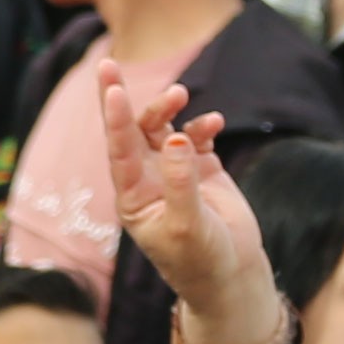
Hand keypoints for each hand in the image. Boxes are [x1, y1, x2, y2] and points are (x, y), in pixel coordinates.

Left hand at [107, 76, 290, 343]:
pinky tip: (214, 123)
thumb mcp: (188, 227)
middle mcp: (148, 180)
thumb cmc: (202, 262)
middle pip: (130, 132)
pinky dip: (203, 126)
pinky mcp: (202, 170)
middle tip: (110, 65)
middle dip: (122, 99)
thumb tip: (175, 137)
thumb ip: (181, 183)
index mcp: (134, 198)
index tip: (112, 88)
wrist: (232, 278)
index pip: (118, 151)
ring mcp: (175, 173)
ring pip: (162, 129)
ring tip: (181, 94)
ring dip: (168, 109)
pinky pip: (196, 137)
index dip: (114, 119)